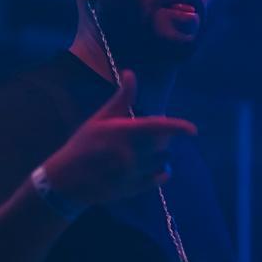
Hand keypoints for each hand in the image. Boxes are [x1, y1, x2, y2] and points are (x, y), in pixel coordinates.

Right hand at [42, 70, 196, 205]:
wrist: (67, 180)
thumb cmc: (83, 145)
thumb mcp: (99, 119)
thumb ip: (121, 98)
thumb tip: (131, 73)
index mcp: (124, 133)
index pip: (159, 127)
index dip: (179, 127)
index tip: (193, 130)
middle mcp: (132, 153)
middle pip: (163, 144)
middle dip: (162, 137)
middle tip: (149, 134)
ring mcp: (134, 173)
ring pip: (163, 161)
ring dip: (162, 154)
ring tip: (149, 150)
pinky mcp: (134, 188)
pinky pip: (159, 179)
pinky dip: (161, 172)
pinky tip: (154, 167)